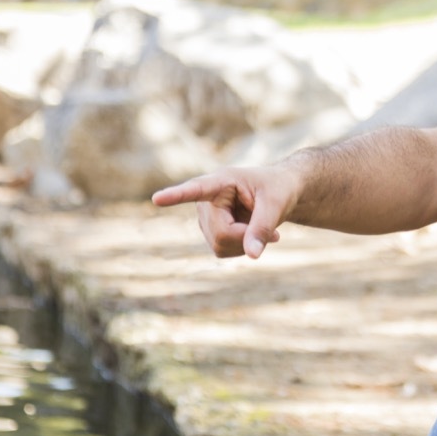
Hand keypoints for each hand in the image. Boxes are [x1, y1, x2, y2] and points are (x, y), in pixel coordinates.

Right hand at [151, 165, 294, 258]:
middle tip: (272, 231)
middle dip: (247, 237)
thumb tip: (252, 255)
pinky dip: (242, 248)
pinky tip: (253, 236)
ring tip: (262, 228)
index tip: (157, 198)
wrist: (279, 192)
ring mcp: (205, 217)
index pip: (197, 189)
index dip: (177, 195)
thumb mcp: (277, 205)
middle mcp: (206, 199)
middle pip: (220, 233)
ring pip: (219, 245)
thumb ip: (264, 228)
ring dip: (245, 243)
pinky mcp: (209, 231)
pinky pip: (222, 251)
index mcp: (222, 180)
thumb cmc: (279, 190)